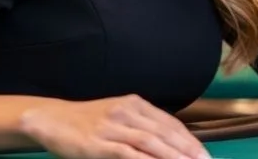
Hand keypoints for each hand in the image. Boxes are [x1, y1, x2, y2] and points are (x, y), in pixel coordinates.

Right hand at [20, 94, 209, 158]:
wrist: (52, 119)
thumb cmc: (88, 122)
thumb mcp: (119, 116)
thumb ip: (141, 126)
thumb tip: (168, 144)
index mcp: (136, 104)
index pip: (170, 123)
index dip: (189, 140)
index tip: (205, 154)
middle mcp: (128, 111)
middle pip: (165, 133)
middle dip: (187, 151)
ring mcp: (113, 126)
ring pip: (151, 143)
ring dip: (172, 156)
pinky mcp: (98, 143)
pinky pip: (127, 153)